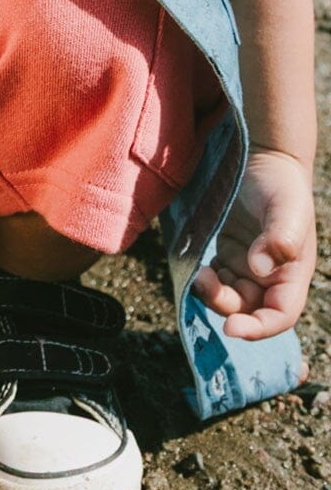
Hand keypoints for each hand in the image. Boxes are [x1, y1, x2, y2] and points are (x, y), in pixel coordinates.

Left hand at [190, 148, 316, 342]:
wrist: (264, 160)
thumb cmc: (281, 184)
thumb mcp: (286, 208)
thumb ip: (279, 238)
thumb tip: (260, 268)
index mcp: (293, 274)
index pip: (280, 315)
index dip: (259, 328)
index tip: (232, 328)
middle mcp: (272, 277)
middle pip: (249, 310)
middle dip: (226, 307)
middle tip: (204, 283)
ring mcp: (249, 267)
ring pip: (229, 299)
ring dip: (212, 295)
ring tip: (199, 273)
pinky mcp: (229, 254)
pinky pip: (216, 280)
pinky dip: (205, 281)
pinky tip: (197, 266)